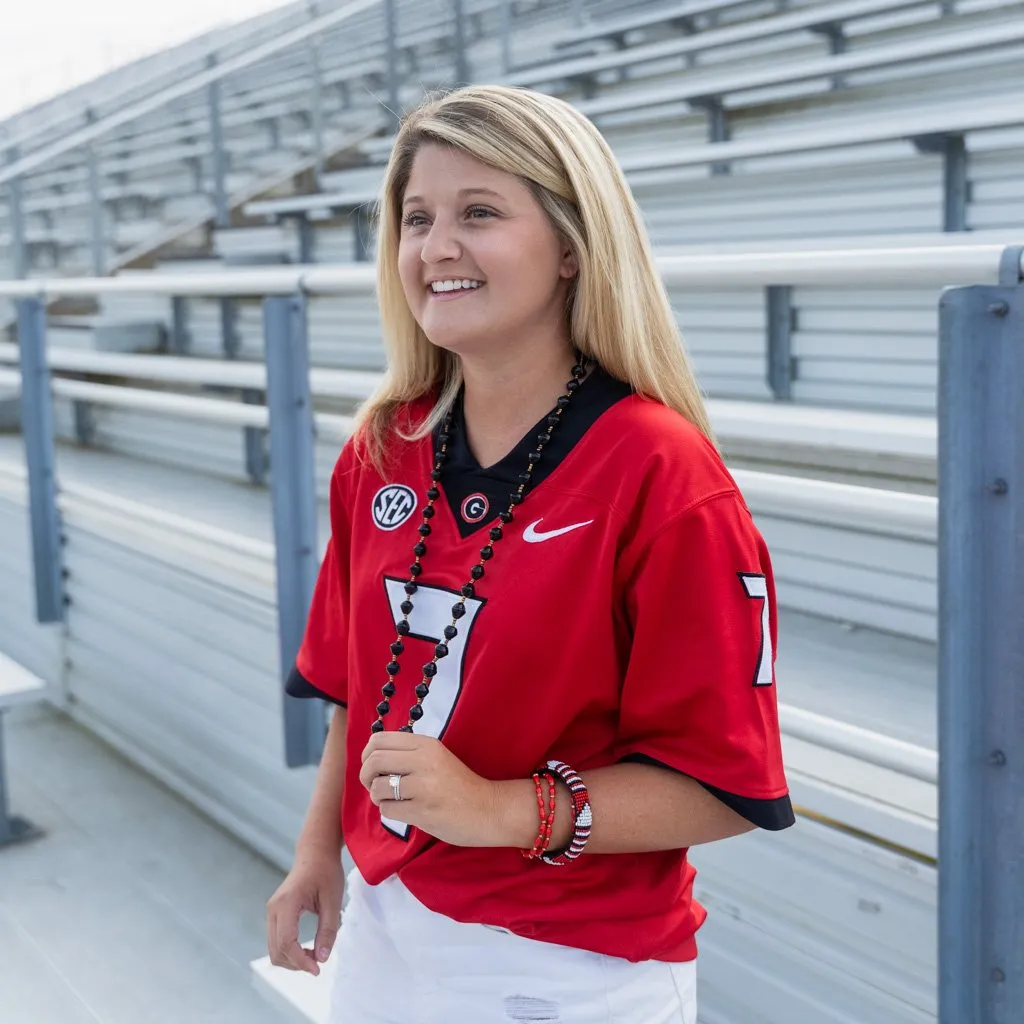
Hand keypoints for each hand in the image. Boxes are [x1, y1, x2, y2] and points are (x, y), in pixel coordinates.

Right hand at [266, 847, 343, 976]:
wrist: (315, 853)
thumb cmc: (326, 872)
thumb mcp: (333, 900)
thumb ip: (328, 930)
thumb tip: (322, 958)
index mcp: (287, 903)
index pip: (287, 942)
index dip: (300, 960)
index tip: (317, 969)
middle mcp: (274, 909)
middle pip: (277, 950)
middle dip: (296, 963)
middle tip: (318, 963)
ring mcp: (272, 912)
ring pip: (274, 949)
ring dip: (292, 959)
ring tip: (314, 956)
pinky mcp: (275, 914)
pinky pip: (276, 941)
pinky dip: (289, 951)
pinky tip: (305, 950)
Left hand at [359, 731, 501, 846]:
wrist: (489, 809)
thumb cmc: (459, 784)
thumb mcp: (436, 757)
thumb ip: (409, 754)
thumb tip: (372, 759)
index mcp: (426, 744)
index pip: (379, 740)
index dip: (367, 754)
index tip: (372, 766)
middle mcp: (423, 760)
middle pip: (374, 761)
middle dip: (366, 776)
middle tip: (374, 785)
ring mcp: (423, 786)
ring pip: (377, 788)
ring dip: (378, 797)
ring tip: (393, 800)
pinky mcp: (422, 811)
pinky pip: (388, 810)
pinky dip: (390, 812)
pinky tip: (405, 811)